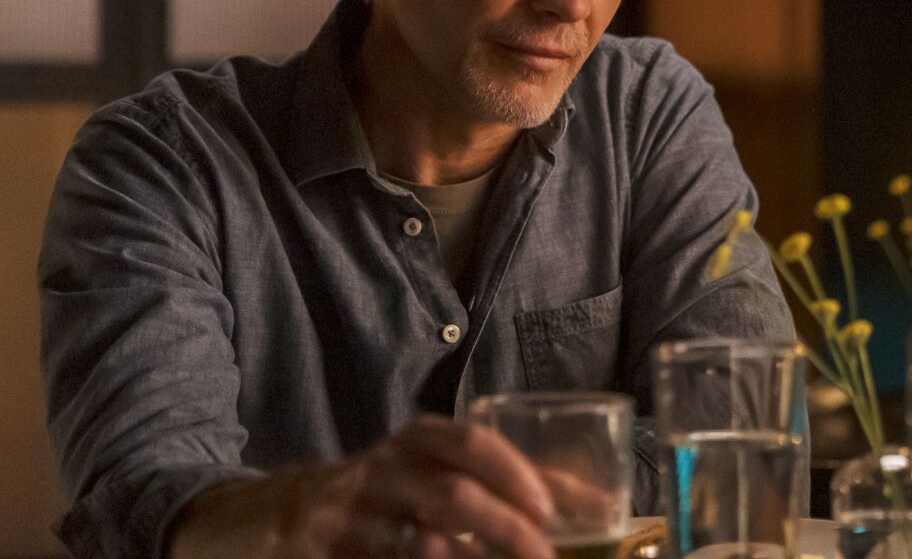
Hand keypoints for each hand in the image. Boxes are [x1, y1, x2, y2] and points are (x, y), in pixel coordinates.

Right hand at [169, 414, 557, 558]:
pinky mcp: (319, 551)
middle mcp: (381, 470)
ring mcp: (345, 515)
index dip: (517, 471)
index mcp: (413, 443)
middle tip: (543, 554)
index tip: (556, 508)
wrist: (255, 519)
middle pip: (451, 492)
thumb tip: (580, 503)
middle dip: (506, 526)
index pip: (472, 442)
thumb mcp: (417, 476)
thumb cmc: (368, 497)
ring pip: (417, 540)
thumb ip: (484, 484)